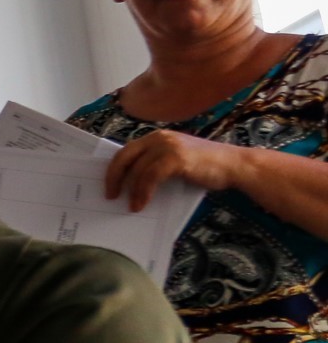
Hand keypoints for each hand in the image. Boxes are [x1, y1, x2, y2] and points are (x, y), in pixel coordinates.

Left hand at [105, 130, 245, 210]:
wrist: (234, 166)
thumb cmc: (206, 167)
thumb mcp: (175, 162)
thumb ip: (155, 165)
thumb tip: (131, 184)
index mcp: (156, 137)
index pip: (126, 151)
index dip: (114, 168)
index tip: (107, 184)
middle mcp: (159, 138)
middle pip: (125, 157)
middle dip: (114, 177)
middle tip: (109, 195)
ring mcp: (168, 146)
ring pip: (137, 169)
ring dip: (131, 190)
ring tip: (130, 206)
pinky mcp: (176, 158)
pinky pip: (150, 177)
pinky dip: (143, 192)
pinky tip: (141, 204)